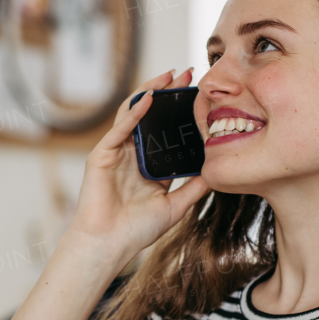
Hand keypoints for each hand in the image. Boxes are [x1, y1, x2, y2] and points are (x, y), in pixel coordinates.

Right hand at [67, 69, 210, 267]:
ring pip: (133, 113)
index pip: (166, 128)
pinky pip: (119, 128)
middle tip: (189, 73)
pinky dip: (134, 112)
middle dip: (168, 92)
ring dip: (151, 92)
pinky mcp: (101, 155)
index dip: (181, 110)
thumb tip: (217, 172)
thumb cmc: (135, 231)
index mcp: (147, 163)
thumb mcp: (175, 205)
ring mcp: (115, 152)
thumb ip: (194, 187)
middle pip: (150, 114)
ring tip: (170, 75)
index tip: (201, 94)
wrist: (108, 246)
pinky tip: (149, 97)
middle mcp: (131, 153)